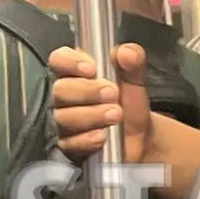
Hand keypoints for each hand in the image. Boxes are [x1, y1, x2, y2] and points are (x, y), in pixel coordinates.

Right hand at [48, 43, 150, 163]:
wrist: (141, 137)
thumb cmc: (129, 102)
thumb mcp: (135, 78)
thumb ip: (133, 61)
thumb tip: (127, 53)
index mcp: (75, 72)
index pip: (58, 59)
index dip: (70, 62)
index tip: (92, 69)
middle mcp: (64, 95)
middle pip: (59, 89)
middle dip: (87, 91)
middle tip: (113, 93)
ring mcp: (63, 121)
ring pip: (63, 117)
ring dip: (91, 115)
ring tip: (116, 114)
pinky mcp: (67, 146)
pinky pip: (68, 143)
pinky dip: (86, 139)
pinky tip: (103, 136)